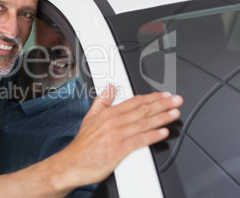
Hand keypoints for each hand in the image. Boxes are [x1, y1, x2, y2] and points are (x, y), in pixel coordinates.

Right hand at [58, 85, 181, 187]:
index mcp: (108, 113)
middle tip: (176, 100)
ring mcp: (117, 135)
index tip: (164, 95)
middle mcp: (114, 122)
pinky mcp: (119, 150)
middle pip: (142, 110)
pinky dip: (152, 136)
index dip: (152, 97)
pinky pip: (139, 141)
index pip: (134, 101)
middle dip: (162, 104)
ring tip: (174, 114)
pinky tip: (163, 133)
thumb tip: (110, 88)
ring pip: (143, 123)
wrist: (73, 163)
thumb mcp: (90, 116)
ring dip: (161, 118)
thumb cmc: (83, 144)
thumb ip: (102, 101)